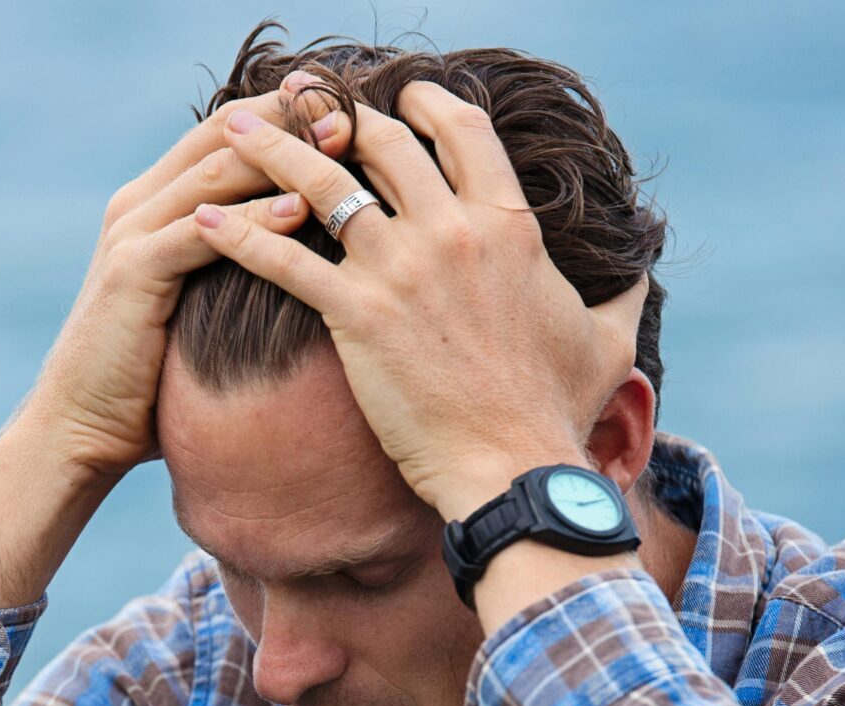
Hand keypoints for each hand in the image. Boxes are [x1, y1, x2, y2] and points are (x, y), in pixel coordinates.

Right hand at [25, 81, 351, 477]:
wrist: (80, 426)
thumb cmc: (150, 377)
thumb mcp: (199, 304)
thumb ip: (235, 265)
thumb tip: (306, 256)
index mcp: (156, 202)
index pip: (227, 132)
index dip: (286, 112)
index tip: (346, 104)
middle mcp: (140, 203)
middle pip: (223, 133)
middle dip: (289, 116)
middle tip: (350, 105)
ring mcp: (131, 233)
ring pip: (214, 171)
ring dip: (281, 154)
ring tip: (341, 142)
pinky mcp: (132, 272)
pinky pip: (202, 233)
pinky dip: (253, 218)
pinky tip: (301, 209)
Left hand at [191, 82, 648, 517]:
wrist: (514, 468)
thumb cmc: (556, 412)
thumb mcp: (607, 342)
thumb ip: (624, 295)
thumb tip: (644, 270)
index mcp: (509, 226)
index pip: (461, 131)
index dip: (423, 104)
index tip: (396, 98)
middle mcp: (453, 231)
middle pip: (382, 142)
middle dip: (334, 115)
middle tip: (298, 103)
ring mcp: (402, 268)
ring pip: (321, 183)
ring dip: (268, 148)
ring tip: (230, 129)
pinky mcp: (356, 313)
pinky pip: (282, 258)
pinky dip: (236, 235)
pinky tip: (201, 221)